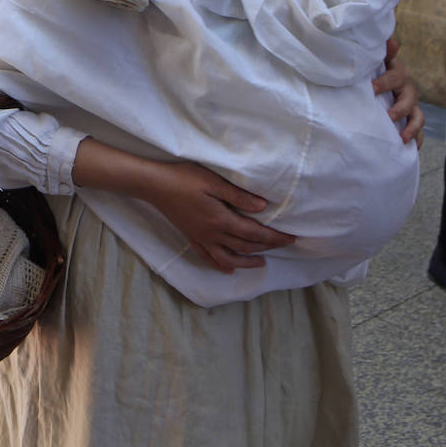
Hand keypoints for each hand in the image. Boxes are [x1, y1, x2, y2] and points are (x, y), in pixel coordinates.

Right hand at [71, 137, 293, 272]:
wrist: (154, 185)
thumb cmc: (184, 178)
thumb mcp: (213, 182)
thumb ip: (238, 196)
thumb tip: (263, 207)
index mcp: (221, 220)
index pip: (254, 233)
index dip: (274, 237)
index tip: (291, 238)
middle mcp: (212, 234)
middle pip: (245, 247)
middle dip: (267, 247)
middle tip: (284, 245)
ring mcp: (200, 238)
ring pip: (228, 258)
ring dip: (247, 262)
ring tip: (262, 262)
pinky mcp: (191, 237)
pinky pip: (208, 257)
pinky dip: (221, 265)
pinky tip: (228, 268)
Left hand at [374, 37, 424, 147]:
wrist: (382, 86)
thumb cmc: (376, 72)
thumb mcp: (378, 61)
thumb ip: (383, 52)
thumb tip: (391, 40)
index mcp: (398, 74)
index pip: (396, 76)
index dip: (384, 83)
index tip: (371, 89)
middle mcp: (408, 91)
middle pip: (410, 100)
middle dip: (400, 109)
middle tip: (388, 117)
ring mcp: (412, 108)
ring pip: (418, 118)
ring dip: (411, 128)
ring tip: (402, 137)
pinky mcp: (412, 122)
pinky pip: (419, 134)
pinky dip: (416, 142)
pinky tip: (410, 149)